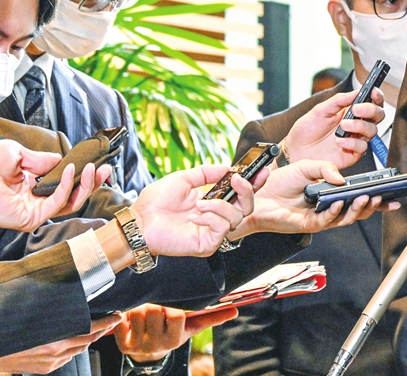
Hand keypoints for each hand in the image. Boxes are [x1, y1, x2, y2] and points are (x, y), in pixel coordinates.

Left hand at [0, 140, 111, 230]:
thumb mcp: (15, 153)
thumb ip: (40, 158)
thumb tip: (59, 162)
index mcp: (34, 186)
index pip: (65, 183)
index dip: (82, 174)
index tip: (94, 162)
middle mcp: (37, 200)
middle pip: (74, 196)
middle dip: (92, 183)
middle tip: (105, 169)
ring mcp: (36, 211)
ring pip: (71, 203)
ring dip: (85, 186)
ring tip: (93, 170)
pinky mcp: (33, 219)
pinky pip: (57, 204)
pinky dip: (68, 188)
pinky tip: (71, 171)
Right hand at [0, 314, 120, 373]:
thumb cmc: (10, 332)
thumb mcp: (33, 321)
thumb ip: (55, 317)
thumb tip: (68, 306)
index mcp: (54, 339)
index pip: (89, 330)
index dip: (106, 323)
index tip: (117, 316)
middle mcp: (55, 352)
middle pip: (87, 341)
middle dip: (101, 331)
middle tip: (111, 320)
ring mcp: (51, 362)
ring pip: (78, 350)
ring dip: (88, 340)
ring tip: (95, 329)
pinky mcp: (46, 368)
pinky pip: (66, 358)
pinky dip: (73, 349)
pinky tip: (72, 342)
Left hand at [115, 304, 235, 363]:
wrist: (150, 352)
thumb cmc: (174, 332)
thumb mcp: (192, 327)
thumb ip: (212, 317)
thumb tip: (235, 311)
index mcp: (175, 339)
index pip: (175, 315)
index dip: (173, 308)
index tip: (171, 307)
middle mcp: (156, 344)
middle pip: (154, 310)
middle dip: (155, 303)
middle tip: (157, 304)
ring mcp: (138, 345)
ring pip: (137, 312)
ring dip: (140, 306)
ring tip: (145, 309)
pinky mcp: (122, 344)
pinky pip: (120, 320)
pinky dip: (125, 314)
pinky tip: (131, 317)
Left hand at [132, 164, 254, 256]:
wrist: (139, 222)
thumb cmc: (155, 203)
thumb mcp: (183, 179)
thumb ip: (206, 173)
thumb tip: (227, 168)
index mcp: (213, 201)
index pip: (240, 194)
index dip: (253, 183)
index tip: (261, 171)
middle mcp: (216, 217)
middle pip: (247, 206)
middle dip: (246, 191)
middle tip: (236, 181)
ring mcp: (212, 231)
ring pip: (236, 217)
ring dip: (219, 206)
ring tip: (199, 204)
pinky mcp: (207, 244)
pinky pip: (222, 229)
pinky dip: (210, 218)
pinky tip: (195, 216)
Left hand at [227, 160, 397, 238]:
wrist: (256, 195)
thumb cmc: (279, 182)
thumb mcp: (307, 166)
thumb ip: (326, 168)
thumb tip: (341, 179)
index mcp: (332, 193)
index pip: (358, 196)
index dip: (376, 198)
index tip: (392, 195)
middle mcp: (329, 206)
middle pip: (358, 211)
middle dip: (372, 206)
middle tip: (380, 198)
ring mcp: (321, 217)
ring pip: (346, 218)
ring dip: (357, 209)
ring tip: (365, 199)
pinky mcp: (309, 224)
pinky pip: (327, 221)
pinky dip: (335, 212)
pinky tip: (339, 204)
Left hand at [282, 90, 384, 168]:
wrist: (295, 151)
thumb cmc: (306, 131)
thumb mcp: (320, 110)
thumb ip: (338, 100)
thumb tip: (356, 92)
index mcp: (350, 112)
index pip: (371, 102)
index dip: (376, 96)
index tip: (373, 92)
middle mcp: (356, 125)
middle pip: (378, 116)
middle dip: (371, 110)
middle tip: (357, 110)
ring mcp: (355, 139)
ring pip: (372, 131)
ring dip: (359, 126)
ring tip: (342, 126)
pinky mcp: (352, 154)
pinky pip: (362, 147)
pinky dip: (352, 142)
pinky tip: (339, 141)